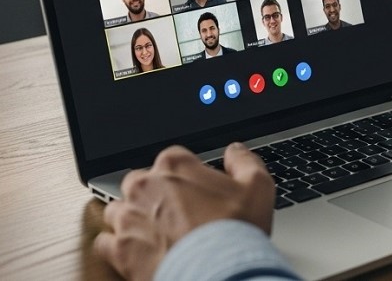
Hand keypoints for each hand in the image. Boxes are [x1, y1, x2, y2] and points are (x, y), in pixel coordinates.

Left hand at [94, 142, 274, 279]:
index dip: (188, 174)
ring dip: (133, 216)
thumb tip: (235, 151)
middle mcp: (145, 186)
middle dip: (155, 192)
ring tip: (156, 231)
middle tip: (179, 210)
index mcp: (175, 166)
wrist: (217, 272)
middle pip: (141, 180)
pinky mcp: (119, 250)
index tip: (199, 189)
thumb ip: (244, 161)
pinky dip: (117, 244)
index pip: (174, 158)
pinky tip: (136, 249)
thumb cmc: (235, 229)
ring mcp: (129, 218)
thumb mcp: (257, 186)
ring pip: (119, 209)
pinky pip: (105, 242)